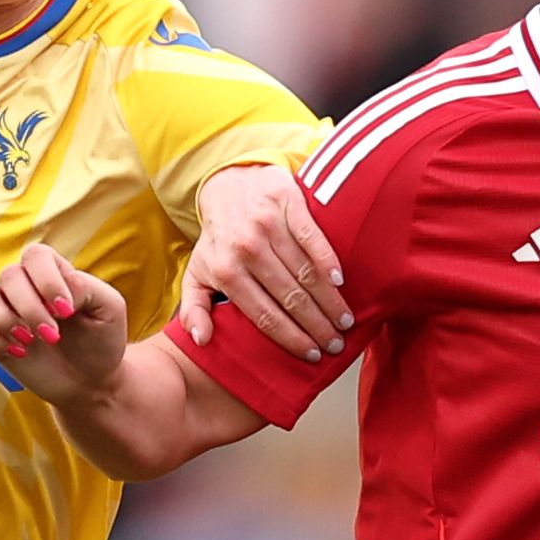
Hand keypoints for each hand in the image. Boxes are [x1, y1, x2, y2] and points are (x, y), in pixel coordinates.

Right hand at [0, 244, 131, 403]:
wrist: (91, 382)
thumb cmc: (101, 340)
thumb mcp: (109, 308)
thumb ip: (88, 286)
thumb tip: (59, 289)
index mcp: (53, 271)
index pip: (35, 255)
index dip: (47, 281)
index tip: (66, 311)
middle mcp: (24, 284)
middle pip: (9, 275)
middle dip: (31, 309)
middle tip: (53, 336)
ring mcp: (5, 308)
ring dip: (4, 319)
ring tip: (29, 342)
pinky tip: (19, 353)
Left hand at [180, 161, 345, 361]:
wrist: (228, 184)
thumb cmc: (218, 238)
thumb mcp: (197, 273)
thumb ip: (194, 309)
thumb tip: (201, 340)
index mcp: (225, 271)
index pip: (263, 314)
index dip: (290, 338)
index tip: (310, 354)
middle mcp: (246, 249)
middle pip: (289, 297)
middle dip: (316, 326)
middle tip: (335, 344)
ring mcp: (267, 225)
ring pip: (305, 272)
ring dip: (328, 301)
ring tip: (344, 321)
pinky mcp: (287, 204)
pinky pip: (312, 238)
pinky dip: (328, 261)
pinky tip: (340, 283)